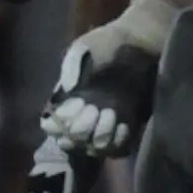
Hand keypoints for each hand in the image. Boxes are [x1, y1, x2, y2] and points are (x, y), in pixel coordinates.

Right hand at [40, 21, 158, 156]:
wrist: (141, 45)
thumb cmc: (109, 43)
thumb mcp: (84, 47)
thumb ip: (72, 67)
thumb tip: (67, 89)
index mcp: (67, 100)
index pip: (51, 126)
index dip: (59, 123)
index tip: (75, 105)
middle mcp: (83, 117)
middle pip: (72, 142)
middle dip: (81, 128)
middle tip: (95, 108)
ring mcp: (104, 125)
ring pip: (94, 149)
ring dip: (102, 135)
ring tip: (112, 113)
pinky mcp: (125, 130)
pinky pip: (117, 150)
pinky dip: (119, 140)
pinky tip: (124, 123)